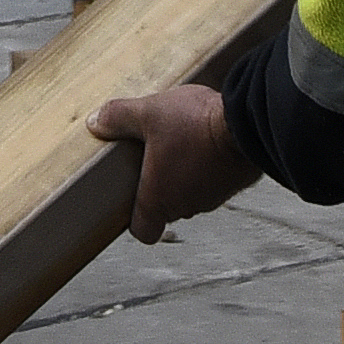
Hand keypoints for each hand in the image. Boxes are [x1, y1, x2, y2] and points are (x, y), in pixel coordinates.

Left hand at [91, 83, 253, 243]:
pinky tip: (205, 139)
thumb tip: (96, 122)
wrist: (247, 122)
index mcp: (159, 199)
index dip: (136, 220)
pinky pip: (215, 180)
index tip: (131, 199)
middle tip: (154, 156)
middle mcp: (187, 205)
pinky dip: (209, 166)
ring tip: (182, 141)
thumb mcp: (149, 113)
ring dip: (187, 173)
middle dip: (161, 184)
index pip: (144, 231)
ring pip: (192, 192)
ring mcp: (214, 197)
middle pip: (168, 207)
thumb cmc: (197, 125)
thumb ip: (119, 118)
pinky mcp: (235, 183)